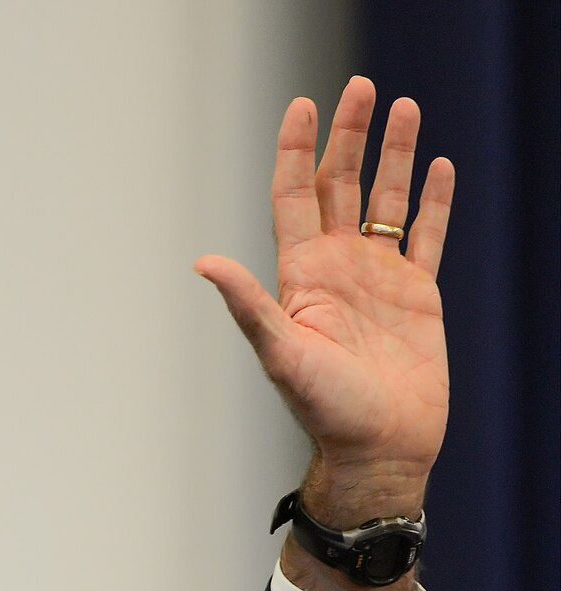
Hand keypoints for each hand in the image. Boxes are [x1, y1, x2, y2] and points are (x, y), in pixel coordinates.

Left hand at [195, 76, 454, 520]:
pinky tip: (437, 167)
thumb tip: (203, 263)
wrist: (377, 452)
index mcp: (302, 277)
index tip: (303, 104)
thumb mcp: (280, 354)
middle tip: (359, 87)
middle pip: (341, 185)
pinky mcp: (418, 297)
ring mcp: (379, 280)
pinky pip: (427, 237)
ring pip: (386, 201)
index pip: (296, 197)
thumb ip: (248, 305)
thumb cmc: (325, 413)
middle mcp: (339, 270)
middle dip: (348, 135)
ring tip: (402, 106)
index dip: (297, 150)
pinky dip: (434, 202)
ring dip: (393, 155)